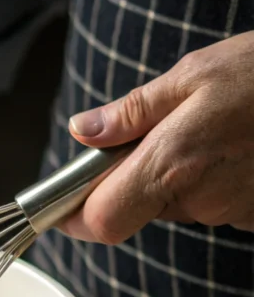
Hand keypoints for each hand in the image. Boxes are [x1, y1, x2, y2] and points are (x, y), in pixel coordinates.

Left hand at [65, 31, 253, 242]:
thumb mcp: (195, 74)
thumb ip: (133, 111)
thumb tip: (82, 131)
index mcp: (171, 165)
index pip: (100, 221)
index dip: (74, 219)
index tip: (61, 206)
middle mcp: (199, 199)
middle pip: (136, 208)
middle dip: (132, 178)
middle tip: (154, 134)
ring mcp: (231, 212)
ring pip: (176, 204)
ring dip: (176, 175)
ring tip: (209, 130)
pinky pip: (214, 203)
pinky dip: (211, 180)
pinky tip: (235, 145)